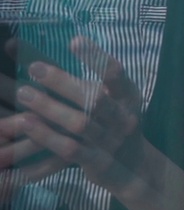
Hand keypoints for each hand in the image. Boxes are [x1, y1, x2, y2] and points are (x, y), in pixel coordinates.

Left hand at [13, 36, 150, 197]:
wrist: (133, 168)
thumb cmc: (113, 125)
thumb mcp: (112, 101)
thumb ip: (86, 83)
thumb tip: (51, 48)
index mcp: (128, 97)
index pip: (116, 73)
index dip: (97, 58)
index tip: (75, 41)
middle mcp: (123, 117)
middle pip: (95, 98)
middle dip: (64, 82)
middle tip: (34, 67)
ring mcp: (111, 141)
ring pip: (80, 123)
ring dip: (50, 108)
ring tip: (23, 93)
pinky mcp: (97, 162)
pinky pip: (70, 149)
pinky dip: (47, 137)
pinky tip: (27, 124)